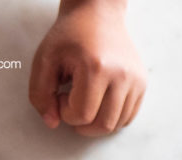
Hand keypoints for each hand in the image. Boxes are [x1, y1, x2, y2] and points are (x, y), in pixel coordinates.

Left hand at [29, 0, 145, 136]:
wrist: (98, 13)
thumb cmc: (70, 35)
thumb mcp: (44, 60)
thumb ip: (40, 95)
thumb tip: (52, 123)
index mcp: (97, 68)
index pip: (82, 116)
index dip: (65, 112)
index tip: (62, 94)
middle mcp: (121, 75)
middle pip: (103, 125)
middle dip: (81, 123)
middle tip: (73, 102)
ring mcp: (135, 79)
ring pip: (116, 125)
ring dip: (96, 121)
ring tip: (86, 99)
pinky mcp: (141, 83)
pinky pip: (127, 118)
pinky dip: (111, 118)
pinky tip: (99, 102)